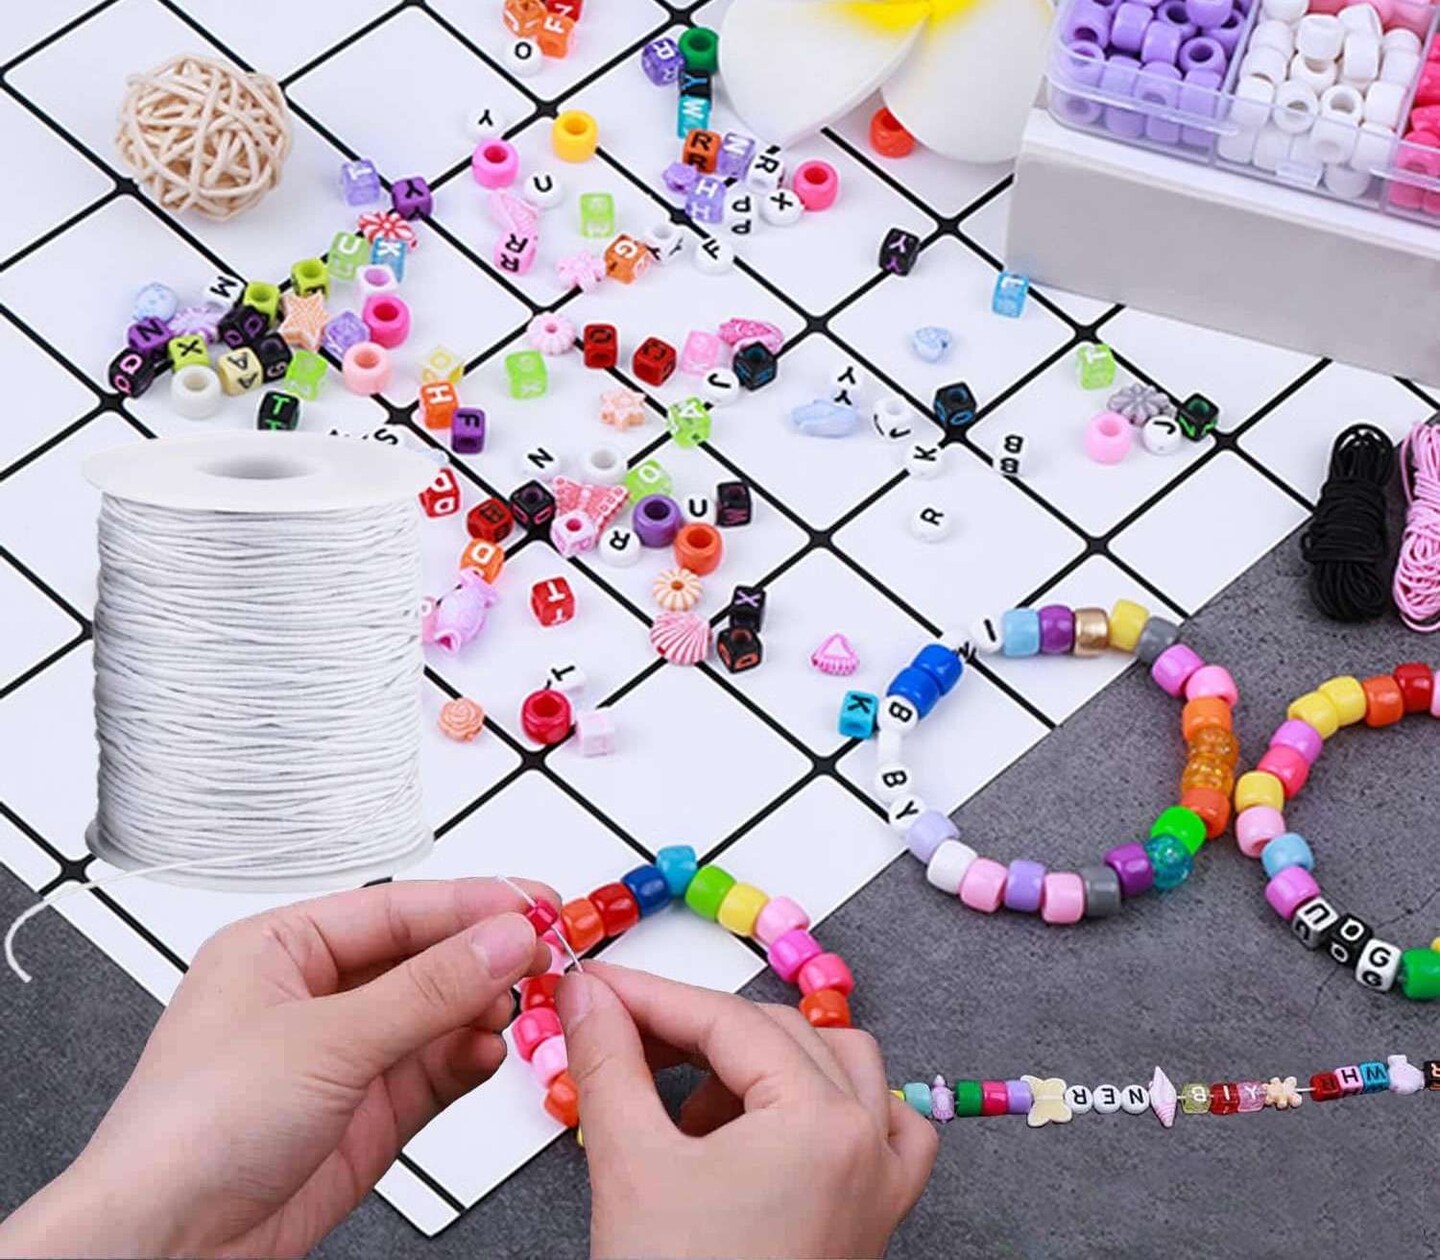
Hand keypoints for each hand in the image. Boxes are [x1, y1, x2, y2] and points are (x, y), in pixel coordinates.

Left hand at [0, 878, 555, 1258]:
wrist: (164, 1250)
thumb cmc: (187, 1133)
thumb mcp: (325, 1040)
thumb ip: (428, 989)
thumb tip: (503, 939)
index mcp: (281, 948)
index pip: (396, 908)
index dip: (471, 903)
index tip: (534, 902)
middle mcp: (314, 997)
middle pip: (423, 957)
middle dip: (484, 956)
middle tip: (542, 951)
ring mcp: (344, 1057)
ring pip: (438, 1013)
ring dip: (482, 1009)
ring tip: (516, 1005)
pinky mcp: (367, 1113)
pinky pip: (437, 1069)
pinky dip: (470, 1058)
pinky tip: (488, 1051)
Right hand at [557, 963, 937, 1259]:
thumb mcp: (632, 1165)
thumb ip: (610, 1063)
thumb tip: (589, 998)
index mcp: (822, 1123)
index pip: (727, 1021)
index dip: (652, 997)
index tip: (599, 991)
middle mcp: (867, 1144)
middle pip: (778, 1034)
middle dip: (695, 1031)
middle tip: (623, 1036)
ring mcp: (879, 1182)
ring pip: (836, 1066)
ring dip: (761, 1063)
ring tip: (691, 1101)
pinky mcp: (873, 1216)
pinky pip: (878, 1126)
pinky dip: (824, 1105)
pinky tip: (770, 1124)